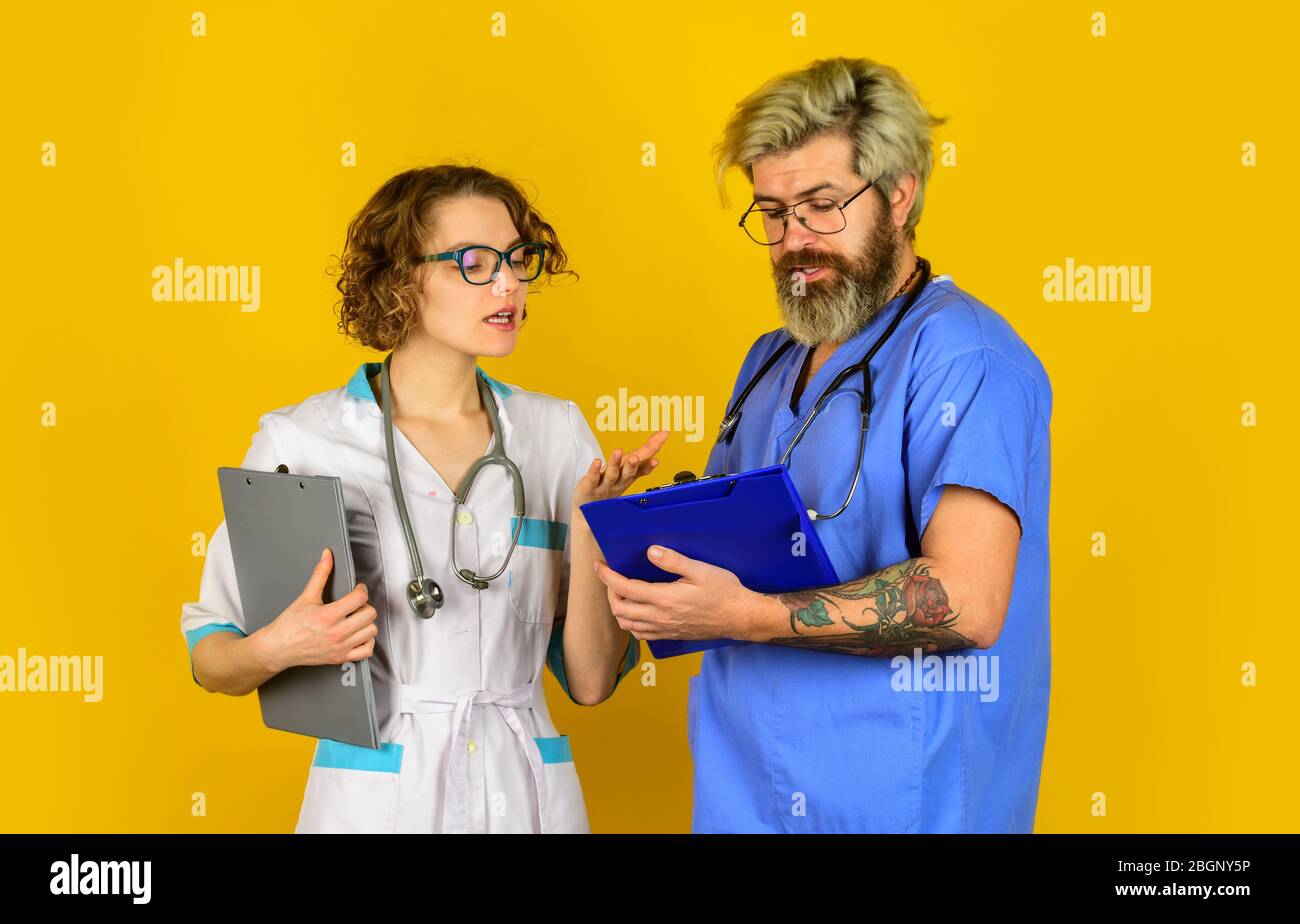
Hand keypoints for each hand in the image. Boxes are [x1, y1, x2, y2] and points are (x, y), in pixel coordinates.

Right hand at [259, 547, 378, 671]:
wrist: (278, 648)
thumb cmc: (289, 625)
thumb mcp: (305, 596)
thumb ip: (320, 574)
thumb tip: (327, 556)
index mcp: (328, 616)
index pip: (360, 599)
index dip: (361, 590)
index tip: (357, 589)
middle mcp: (337, 633)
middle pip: (370, 614)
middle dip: (365, 605)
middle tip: (356, 604)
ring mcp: (340, 647)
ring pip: (371, 631)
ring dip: (367, 623)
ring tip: (356, 618)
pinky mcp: (340, 658)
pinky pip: (366, 651)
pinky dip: (367, 642)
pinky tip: (358, 634)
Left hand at [572, 430, 669, 508]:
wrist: (588, 511)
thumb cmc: (608, 489)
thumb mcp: (627, 475)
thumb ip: (641, 462)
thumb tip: (658, 450)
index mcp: (628, 478)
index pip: (641, 469)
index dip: (649, 465)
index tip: (656, 460)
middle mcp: (618, 482)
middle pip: (627, 473)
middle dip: (632, 465)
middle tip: (636, 457)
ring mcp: (604, 486)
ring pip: (611, 475)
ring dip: (614, 463)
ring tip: (617, 452)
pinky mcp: (589, 487)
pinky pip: (592, 478)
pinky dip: (595, 470)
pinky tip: (597, 462)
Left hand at [591, 544, 762, 640]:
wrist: (740, 618)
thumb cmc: (724, 592)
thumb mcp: (701, 570)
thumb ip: (674, 561)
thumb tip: (650, 552)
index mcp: (664, 599)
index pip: (624, 588)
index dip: (607, 576)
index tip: (599, 565)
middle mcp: (659, 618)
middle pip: (619, 609)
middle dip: (609, 591)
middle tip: (611, 577)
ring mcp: (664, 630)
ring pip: (627, 625)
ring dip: (618, 609)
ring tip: (621, 593)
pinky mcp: (670, 636)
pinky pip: (641, 635)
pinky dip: (631, 624)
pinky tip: (636, 612)